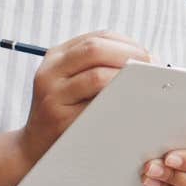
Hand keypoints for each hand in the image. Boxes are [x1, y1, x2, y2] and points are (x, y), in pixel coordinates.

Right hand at [20, 31, 150, 162]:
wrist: (33, 148)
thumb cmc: (64, 113)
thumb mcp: (69, 82)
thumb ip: (98, 66)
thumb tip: (146, 60)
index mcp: (56, 56)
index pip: (98, 38)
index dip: (128, 43)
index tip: (148, 56)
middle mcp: (50, 71)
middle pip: (95, 49)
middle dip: (129, 55)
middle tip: (151, 69)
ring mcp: (53, 95)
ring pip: (97, 76)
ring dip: (127, 79)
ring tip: (144, 87)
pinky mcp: (60, 120)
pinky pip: (97, 107)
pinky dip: (118, 103)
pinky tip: (131, 106)